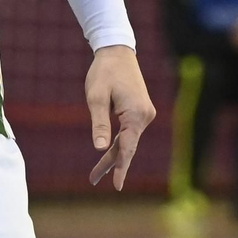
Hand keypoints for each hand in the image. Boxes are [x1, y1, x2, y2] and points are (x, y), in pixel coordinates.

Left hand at [85, 45, 155, 190]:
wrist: (117, 51)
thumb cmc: (104, 72)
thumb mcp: (96, 97)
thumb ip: (99, 123)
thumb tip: (100, 148)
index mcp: (136, 114)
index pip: (127, 147)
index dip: (121, 168)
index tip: (117, 186)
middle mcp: (145, 116)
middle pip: (127, 146)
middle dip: (111, 164)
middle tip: (93, 179)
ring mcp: (144, 114)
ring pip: (128, 140)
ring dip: (113, 154)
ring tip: (95, 174)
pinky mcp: (141, 111)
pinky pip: (129, 132)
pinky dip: (118, 143)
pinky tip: (108, 153)